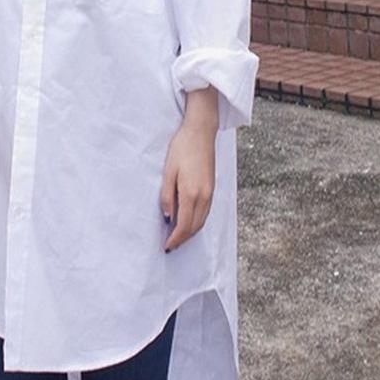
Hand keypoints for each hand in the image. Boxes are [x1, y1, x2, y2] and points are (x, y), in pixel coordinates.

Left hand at [160, 86, 217, 251]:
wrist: (200, 132)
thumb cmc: (181, 148)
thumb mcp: (168, 172)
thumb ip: (167, 196)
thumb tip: (168, 217)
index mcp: (191, 193)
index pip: (184, 225)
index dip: (175, 239)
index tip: (167, 246)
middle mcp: (204, 196)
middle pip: (194, 227)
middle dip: (183, 239)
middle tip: (170, 246)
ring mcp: (210, 193)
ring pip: (202, 221)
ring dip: (190, 232)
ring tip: (178, 238)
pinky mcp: (212, 188)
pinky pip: (205, 213)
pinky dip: (197, 222)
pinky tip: (188, 222)